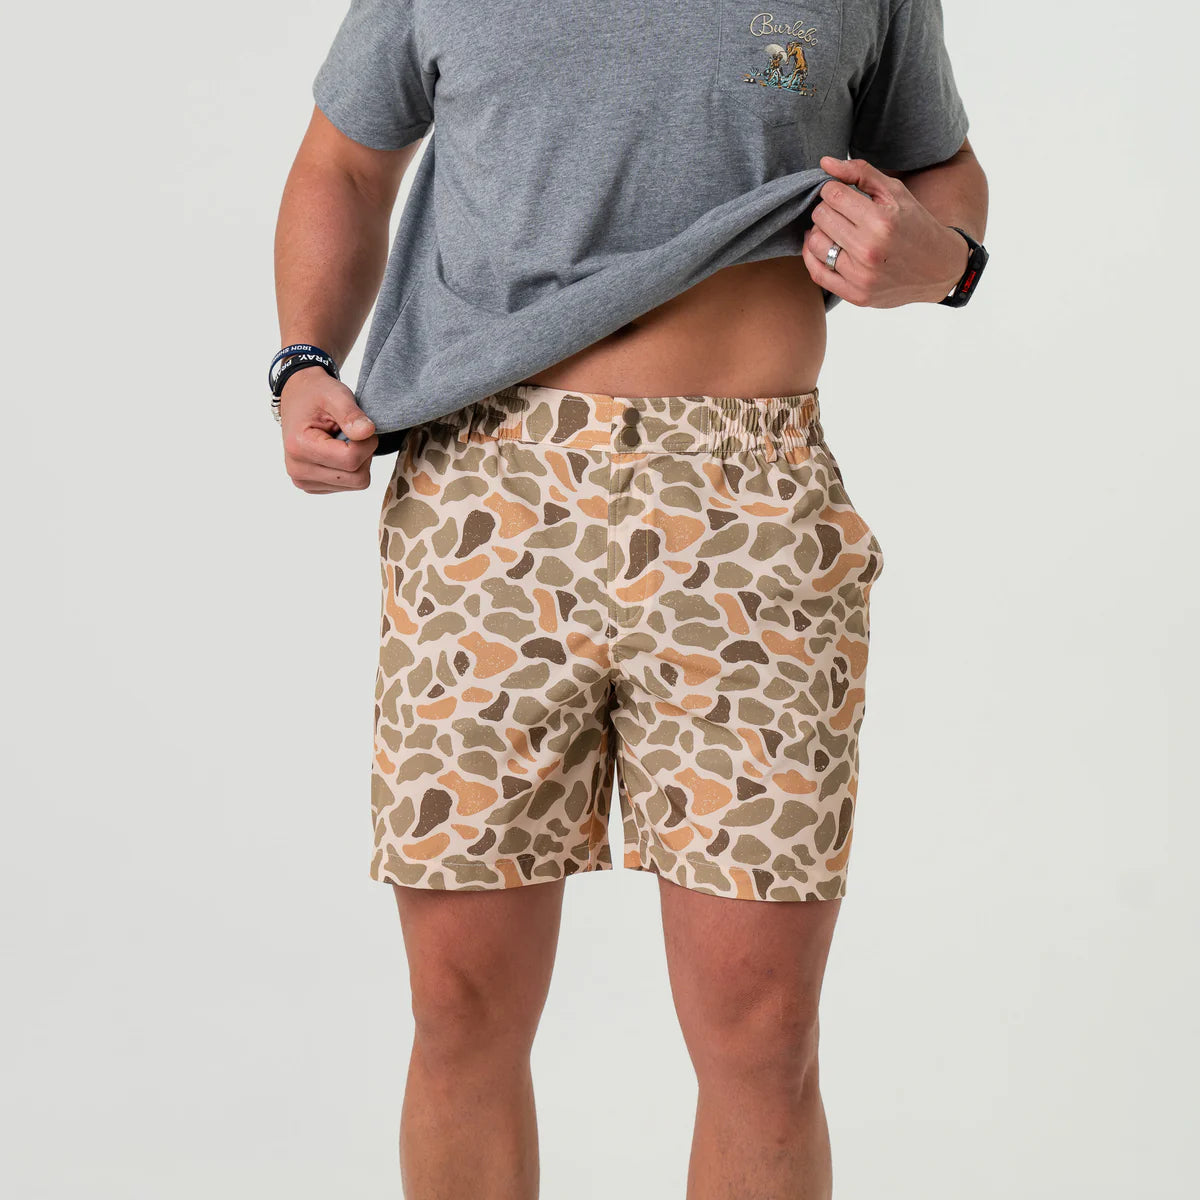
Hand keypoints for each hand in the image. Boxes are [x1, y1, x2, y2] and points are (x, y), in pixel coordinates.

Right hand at [279, 367, 377, 492]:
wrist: (298, 399)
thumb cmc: (315, 395)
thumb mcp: (335, 394)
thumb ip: (351, 413)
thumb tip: (368, 432)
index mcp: (300, 447)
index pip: (351, 460)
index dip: (367, 443)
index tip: (361, 426)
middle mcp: (298, 470)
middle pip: (357, 478)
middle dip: (364, 454)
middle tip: (353, 433)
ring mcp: (304, 482)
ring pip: (356, 483)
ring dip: (358, 461)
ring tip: (342, 440)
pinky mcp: (312, 486)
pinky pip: (348, 485)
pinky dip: (350, 469)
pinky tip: (337, 451)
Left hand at [802, 155, 969, 307]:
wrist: (939, 268)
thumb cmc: (915, 225)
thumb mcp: (895, 192)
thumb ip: (860, 173)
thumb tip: (824, 163)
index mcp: (881, 220)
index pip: (833, 195)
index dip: (832, 189)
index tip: (839, 193)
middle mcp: (869, 250)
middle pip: (821, 217)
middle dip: (827, 209)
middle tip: (840, 211)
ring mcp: (861, 276)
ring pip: (816, 244)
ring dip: (820, 232)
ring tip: (834, 229)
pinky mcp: (856, 296)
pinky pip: (817, 273)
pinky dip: (813, 257)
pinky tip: (823, 246)